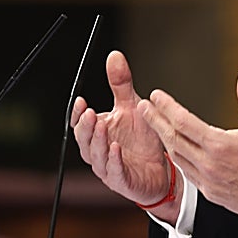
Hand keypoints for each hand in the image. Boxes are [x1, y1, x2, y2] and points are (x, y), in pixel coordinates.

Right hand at [71, 51, 174, 215]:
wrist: (160, 170)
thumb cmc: (142, 140)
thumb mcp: (132, 106)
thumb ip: (121, 84)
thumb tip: (114, 55)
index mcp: (97, 133)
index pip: (79, 124)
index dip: (77, 114)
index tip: (81, 102)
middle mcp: (98, 151)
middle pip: (83, 140)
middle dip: (85, 127)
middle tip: (90, 113)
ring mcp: (108, 168)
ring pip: (96, 156)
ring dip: (97, 142)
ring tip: (102, 127)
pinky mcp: (122, 181)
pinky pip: (114, 171)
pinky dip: (113, 160)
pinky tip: (116, 148)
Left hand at [138, 68, 237, 224]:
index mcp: (219, 145)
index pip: (184, 122)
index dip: (167, 107)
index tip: (156, 96)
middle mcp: (209, 165)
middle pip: (173, 139)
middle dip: (156, 121)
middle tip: (144, 108)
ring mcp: (208, 182)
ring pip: (177, 158)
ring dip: (165, 140)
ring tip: (156, 126)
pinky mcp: (211, 194)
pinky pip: (188, 174)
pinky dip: (178, 159)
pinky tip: (176, 151)